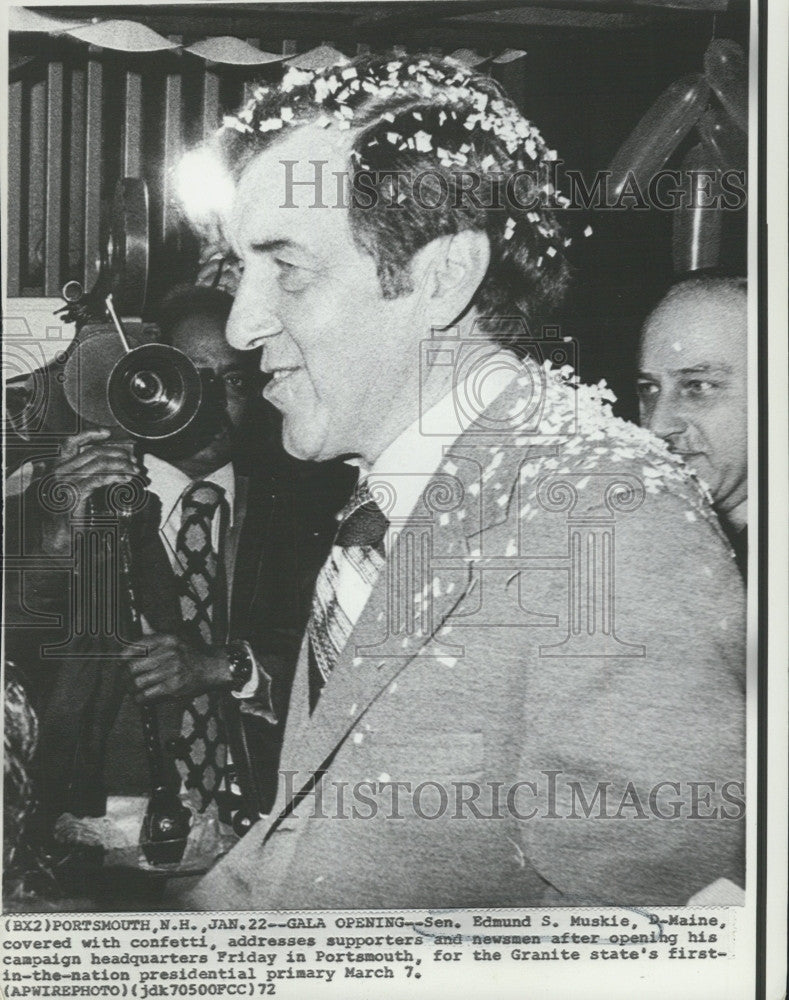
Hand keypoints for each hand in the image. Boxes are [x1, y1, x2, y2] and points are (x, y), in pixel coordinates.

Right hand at [39, 428, 143, 553]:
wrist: (58, 543)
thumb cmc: (71, 519)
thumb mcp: (78, 492)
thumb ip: (89, 476)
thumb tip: (114, 463)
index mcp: (58, 469)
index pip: (70, 443)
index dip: (89, 434)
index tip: (108, 434)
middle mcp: (58, 472)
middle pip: (93, 452)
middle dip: (118, 454)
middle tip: (135, 464)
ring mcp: (64, 483)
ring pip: (99, 463)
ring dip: (122, 465)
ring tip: (136, 472)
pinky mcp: (73, 495)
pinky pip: (98, 479)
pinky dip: (116, 476)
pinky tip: (126, 480)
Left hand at [123, 632, 231, 702]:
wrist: (211, 667)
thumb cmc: (189, 653)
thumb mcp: (175, 638)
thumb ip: (156, 632)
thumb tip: (142, 617)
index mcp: (167, 638)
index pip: (136, 647)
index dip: (124, 657)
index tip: (120, 663)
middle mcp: (169, 652)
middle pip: (133, 666)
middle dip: (124, 675)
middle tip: (123, 679)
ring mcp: (171, 670)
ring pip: (138, 681)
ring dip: (131, 688)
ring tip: (131, 688)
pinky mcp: (174, 686)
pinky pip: (147, 694)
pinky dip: (140, 697)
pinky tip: (140, 697)